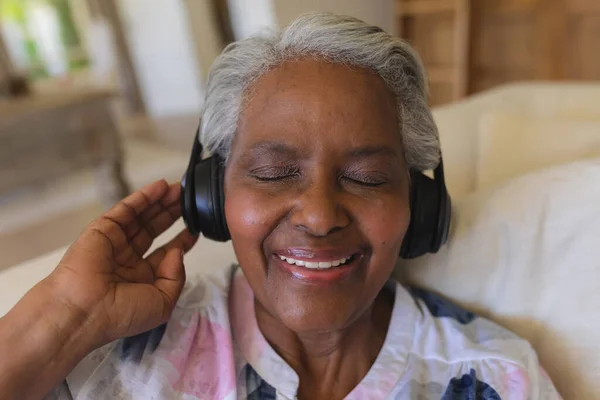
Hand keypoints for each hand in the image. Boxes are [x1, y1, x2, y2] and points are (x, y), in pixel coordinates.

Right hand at [43, 179, 197, 347]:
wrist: (83, 312)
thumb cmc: (121, 314)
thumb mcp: (162, 303)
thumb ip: (176, 277)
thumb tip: (178, 251)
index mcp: (142, 279)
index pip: (166, 253)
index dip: (181, 239)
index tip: (196, 227)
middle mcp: (128, 260)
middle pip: (155, 230)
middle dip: (173, 214)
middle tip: (190, 200)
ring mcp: (115, 243)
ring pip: (142, 217)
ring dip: (161, 202)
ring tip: (181, 189)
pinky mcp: (102, 229)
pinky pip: (126, 209)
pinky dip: (144, 196)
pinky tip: (162, 186)